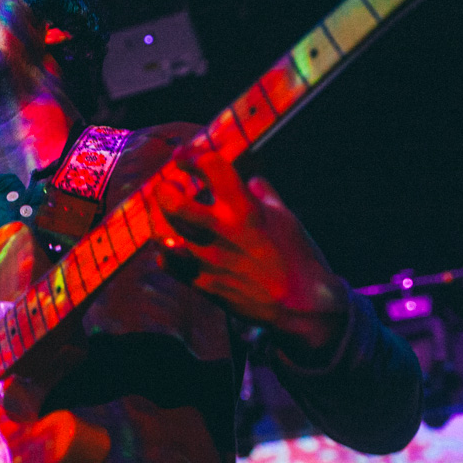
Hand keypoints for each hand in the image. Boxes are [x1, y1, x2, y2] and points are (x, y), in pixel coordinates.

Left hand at [145, 138, 347, 351]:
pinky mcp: (201, 282)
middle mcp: (220, 230)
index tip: (183, 157)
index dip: (192, 156)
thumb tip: (253, 180)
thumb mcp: (286, 218)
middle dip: (165, 189)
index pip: (210, 167)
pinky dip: (166, 251)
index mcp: (244, 209)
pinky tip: (174, 245)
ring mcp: (206, 259)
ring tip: (169, 216)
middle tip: (170, 187)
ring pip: (162, 232)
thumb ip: (264, 195)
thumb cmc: (297, 257)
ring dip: (162, 220)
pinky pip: (167, 262)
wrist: (301, 305)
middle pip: (172, 201)